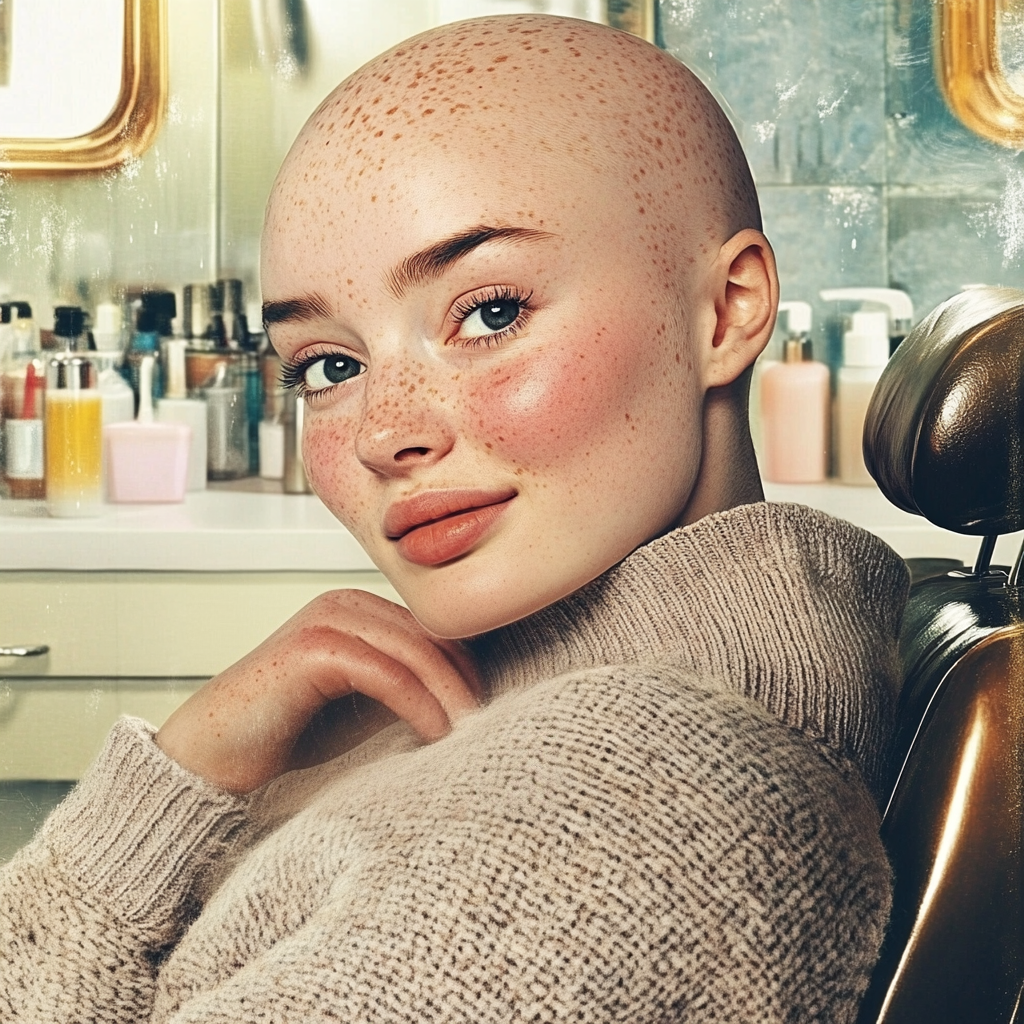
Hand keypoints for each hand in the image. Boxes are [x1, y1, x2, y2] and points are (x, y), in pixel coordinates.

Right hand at [155, 589, 480, 792]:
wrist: (210, 764)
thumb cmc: (289, 742)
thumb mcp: (364, 712)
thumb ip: (407, 694)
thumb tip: (476, 707)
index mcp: (360, 613)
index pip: (437, 632)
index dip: (469, 671)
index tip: (495, 714)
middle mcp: (345, 605)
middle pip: (433, 636)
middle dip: (467, 682)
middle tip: (493, 727)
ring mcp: (327, 619)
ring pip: (416, 651)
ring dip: (452, 696)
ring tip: (474, 736)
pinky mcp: (312, 646)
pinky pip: (385, 671)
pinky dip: (419, 703)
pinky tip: (436, 735)